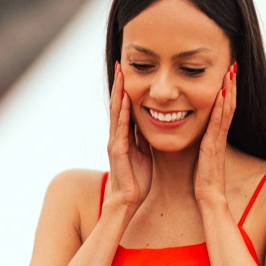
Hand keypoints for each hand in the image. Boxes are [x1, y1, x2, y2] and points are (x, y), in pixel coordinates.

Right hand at [105, 63, 151, 214]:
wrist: (127, 201)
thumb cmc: (137, 180)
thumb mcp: (144, 153)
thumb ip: (143, 138)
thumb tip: (150, 124)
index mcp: (124, 136)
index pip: (125, 108)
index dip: (126, 89)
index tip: (128, 71)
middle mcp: (116, 136)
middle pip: (118, 104)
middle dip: (119, 84)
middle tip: (121, 64)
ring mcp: (115, 142)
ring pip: (116, 112)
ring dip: (119, 92)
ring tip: (121, 73)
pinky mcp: (118, 151)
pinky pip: (120, 127)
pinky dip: (123, 112)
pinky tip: (126, 99)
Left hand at [194, 63, 236, 206]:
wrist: (208, 196)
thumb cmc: (203, 178)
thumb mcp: (201, 154)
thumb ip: (202, 141)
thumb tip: (199, 131)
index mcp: (215, 134)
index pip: (223, 107)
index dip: (226, 90)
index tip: (227, 72)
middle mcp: (220, 133)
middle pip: (229, 103)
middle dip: (230, 84)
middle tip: (232, 64)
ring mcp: (218, 138)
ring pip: (227, 109)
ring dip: (229, 89)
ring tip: (230, 71)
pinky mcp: (213, 145)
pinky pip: (218, 122)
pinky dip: (221, 107)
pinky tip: (222, 93)